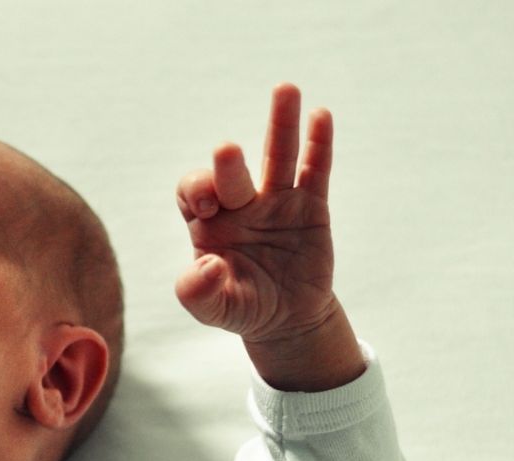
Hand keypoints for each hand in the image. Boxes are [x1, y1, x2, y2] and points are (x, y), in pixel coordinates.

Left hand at [175, 83, 337, 343]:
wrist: (284, 317)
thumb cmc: (241, 306)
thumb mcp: (214, 311)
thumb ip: (197, 294)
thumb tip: (205, 267)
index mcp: (208, 223)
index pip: (193, 191)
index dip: (197, 190)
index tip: (206, 207)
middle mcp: (240, 204)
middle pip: (233, 174)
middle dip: (229, 165)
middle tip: (227, 151)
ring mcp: (277, 201)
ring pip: (278, 156)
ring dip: (280, 123)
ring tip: (285, 89)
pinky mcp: (311, 207)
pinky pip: (315, 171)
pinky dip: (319, 145)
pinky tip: (321, 116)